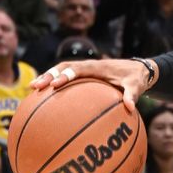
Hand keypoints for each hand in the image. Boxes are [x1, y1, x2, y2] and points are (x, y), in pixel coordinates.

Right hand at [30, 58, 156, 111]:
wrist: (139, 69)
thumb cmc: (136, 78)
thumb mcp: (136, 86)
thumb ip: (132, 95)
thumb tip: (129, 107)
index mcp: (99, 67)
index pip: (79, 69)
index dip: (66, 75)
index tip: (55, 84)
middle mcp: (89, 65)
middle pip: (64, 67)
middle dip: (49, 75)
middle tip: (35, 86)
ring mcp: (86, 69)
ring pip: (62, 70)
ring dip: (48, 76)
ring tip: (33, 89)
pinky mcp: (85, 74)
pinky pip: (68, 76)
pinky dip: (55, 82)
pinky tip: (45, 96)